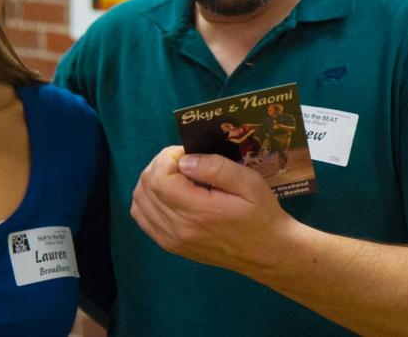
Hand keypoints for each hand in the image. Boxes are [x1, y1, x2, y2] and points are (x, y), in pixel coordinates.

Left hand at [130, 146, 299, 276]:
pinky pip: (143, 217)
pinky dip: (149, 199)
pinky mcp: (170, 245)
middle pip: (145, 186)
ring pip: (139, 201)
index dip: (168, 157)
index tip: (190, 154)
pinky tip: (170, 193)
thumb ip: (215, 167)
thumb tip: (183, 160)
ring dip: (153, 181)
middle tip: (186, 162)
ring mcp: (171, 240)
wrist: (267, 252)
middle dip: (160, 165)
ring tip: (178, 177)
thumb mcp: (248, 182)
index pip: (157, 177)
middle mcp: (178, 228)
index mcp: (197, 212)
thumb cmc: (261, 214)